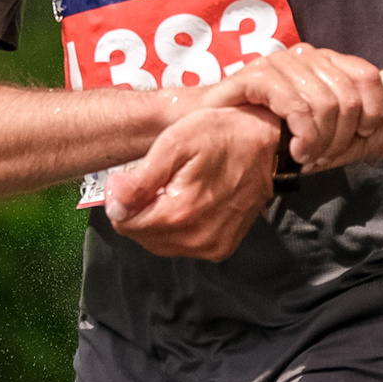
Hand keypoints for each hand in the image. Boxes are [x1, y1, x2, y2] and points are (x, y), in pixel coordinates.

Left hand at [104, 103, 280, 260]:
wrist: (267, 143)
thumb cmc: (222, 135)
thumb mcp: (175, 143)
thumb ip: (140, 179)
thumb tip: (115, 206)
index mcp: (181, 212)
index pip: (125, 223)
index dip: (120, 199)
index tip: (127, 178)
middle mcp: (197, 237)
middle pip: (140, 235)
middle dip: (136, 210)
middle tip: (149, 180)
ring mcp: (212, 245)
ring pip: (159, 243)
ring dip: (154, 220)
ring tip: (168, 188)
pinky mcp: (222, 247)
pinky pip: (182, 246)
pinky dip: (175, 228)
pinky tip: (183, 201)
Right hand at [208, 42, 382, 171]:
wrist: (213, 125)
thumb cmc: (267, 126)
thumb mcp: (315, 122)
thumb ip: (342, 116)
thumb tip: (373, 127)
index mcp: (324, 60)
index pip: (367, 76)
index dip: (374, 110)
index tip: (361, 136)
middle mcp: (304, 54)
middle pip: (348, 98)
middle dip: (342, 137)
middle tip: (324, 156)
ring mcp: (280, 62)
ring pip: (325, 105)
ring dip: (321, 141)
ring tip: (307, 157)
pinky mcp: (257, 75)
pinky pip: (297, 108)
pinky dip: (304, 136)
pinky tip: (296, 152)